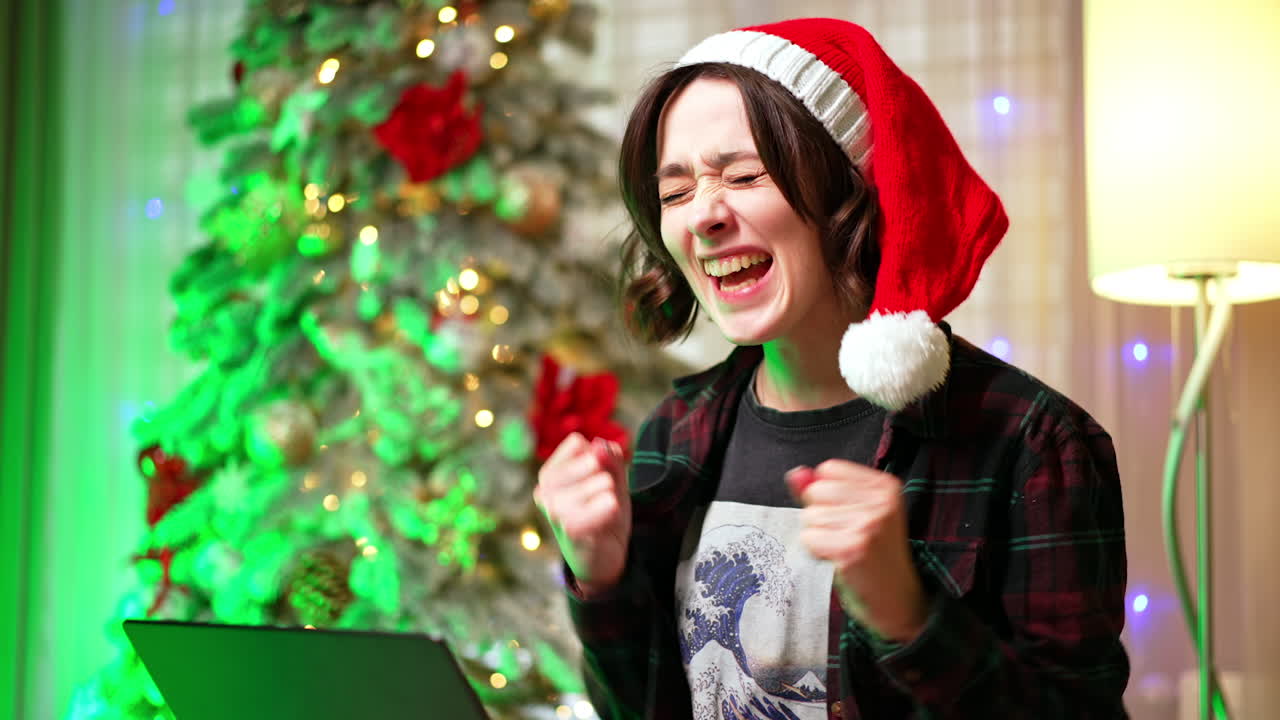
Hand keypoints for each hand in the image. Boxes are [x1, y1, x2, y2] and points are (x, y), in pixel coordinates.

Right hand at [534, 433, 630, 596]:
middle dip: (608, 477)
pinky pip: (606, 504)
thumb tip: (599, 445)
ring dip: (612, 495)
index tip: (596, 480)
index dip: (598, 457)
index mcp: (549, 474)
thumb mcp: (611, 480)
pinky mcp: (570, 527)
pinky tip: (608, 519)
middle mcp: (544, 490)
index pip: (577, 443)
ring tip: (604, 512)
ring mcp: (554, 509)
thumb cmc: (602, 514)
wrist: (602, 559)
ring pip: (602, 481)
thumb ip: (609, 459)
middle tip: (603, 500)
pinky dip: (613, 509)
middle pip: (592, 460)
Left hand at [786, 460, 928, 642]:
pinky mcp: (852, 549)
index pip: (829, 469)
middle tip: (846, 536)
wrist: (899, 601)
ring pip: (810, 516)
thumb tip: (795, 474)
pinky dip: (817, 553)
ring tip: (844, 550)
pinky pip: (809, 539)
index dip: (827, 495)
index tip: (848, 515)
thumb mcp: (859, 513)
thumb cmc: (876, 556)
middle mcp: (880, 501)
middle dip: (820, 515)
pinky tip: (840, 561)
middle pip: (816, 491)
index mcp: (885, 486)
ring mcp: (868, 525)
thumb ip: (826, 490)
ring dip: (819, 537)